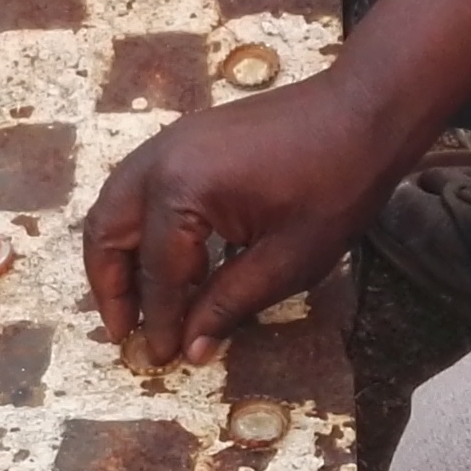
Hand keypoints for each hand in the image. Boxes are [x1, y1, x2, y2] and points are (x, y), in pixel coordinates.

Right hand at [79, 77, 396, 368]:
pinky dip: (135, 226)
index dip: (160, 322)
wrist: (363, 112)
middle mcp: (160, 160)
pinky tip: (163, 257)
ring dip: (116, 254)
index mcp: (182, 190)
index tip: (160, 358)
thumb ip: (230, 304)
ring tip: (133, 301)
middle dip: (110, 287)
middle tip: (123, 332)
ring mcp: (168, 142)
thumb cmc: (335, 185)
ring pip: (114, 205)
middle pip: (107, 231)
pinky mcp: (185, 137)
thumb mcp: (288, 259)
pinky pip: (137, 186)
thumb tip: (191, 348)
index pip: (158, 273)